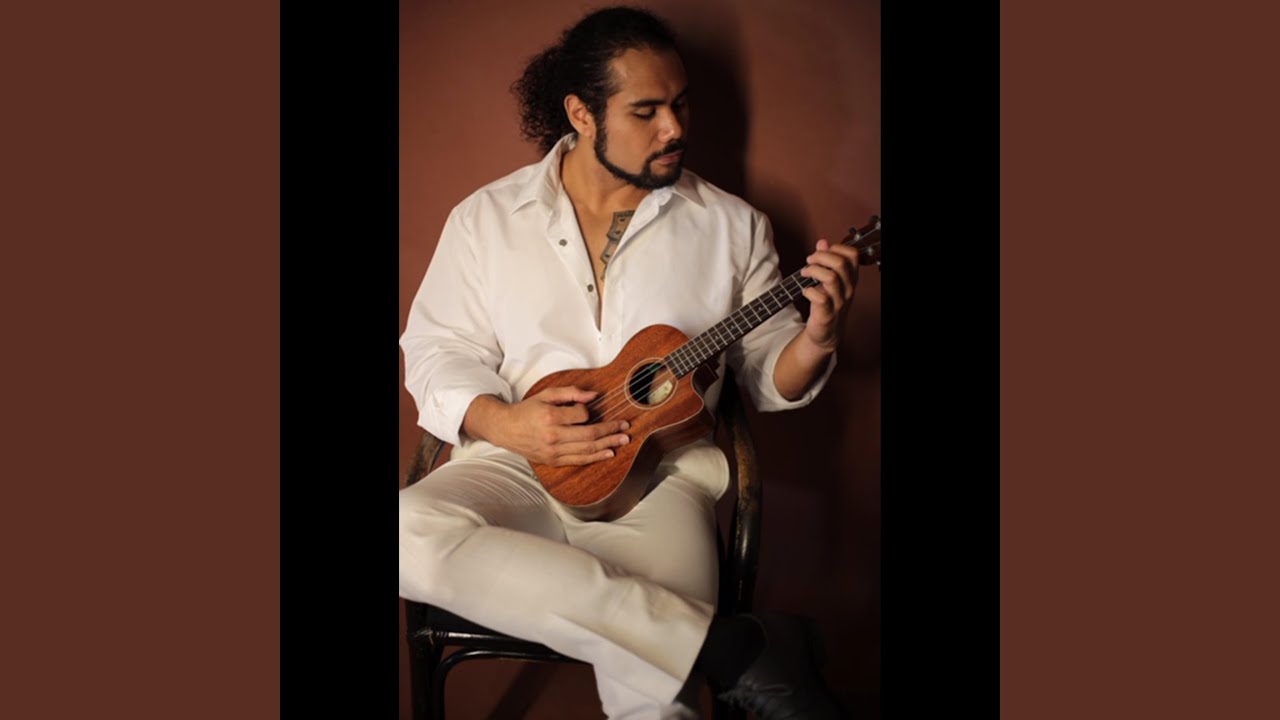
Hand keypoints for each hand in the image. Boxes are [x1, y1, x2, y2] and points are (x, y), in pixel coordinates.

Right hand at [492, 386, 630, 465]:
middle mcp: (553, 436)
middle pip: (589, 435)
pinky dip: (596, 457)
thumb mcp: (546, 394)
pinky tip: (608, 453)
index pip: (581, 415)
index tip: (588, 409)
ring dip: (608, 445)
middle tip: (625, 427)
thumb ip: (570, 392)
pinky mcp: (553, 461)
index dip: (589, 411)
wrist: (506, 429)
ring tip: (623, 440)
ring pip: (587, 450)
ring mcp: (553, 451)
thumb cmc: (527, 410)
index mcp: (550, 417)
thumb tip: (594, 395)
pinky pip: (579, 460)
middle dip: (610, 430)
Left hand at [798, 238, 860, 351]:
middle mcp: (848, 288)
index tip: (823, 252)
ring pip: (831, 277)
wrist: (826, 333)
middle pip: (840, 263)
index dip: (836, 248)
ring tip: (805, 273)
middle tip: (809, 261)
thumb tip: (822, 242)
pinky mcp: (827, 313)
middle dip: (820, 256)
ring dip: (813, 271)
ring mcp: (839, 301)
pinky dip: (808, 290)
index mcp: (850, 278)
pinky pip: (820, 297)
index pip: (853, 254)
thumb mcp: (829, 279)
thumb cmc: (827, 303)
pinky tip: (805, 291)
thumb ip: (826, 260)